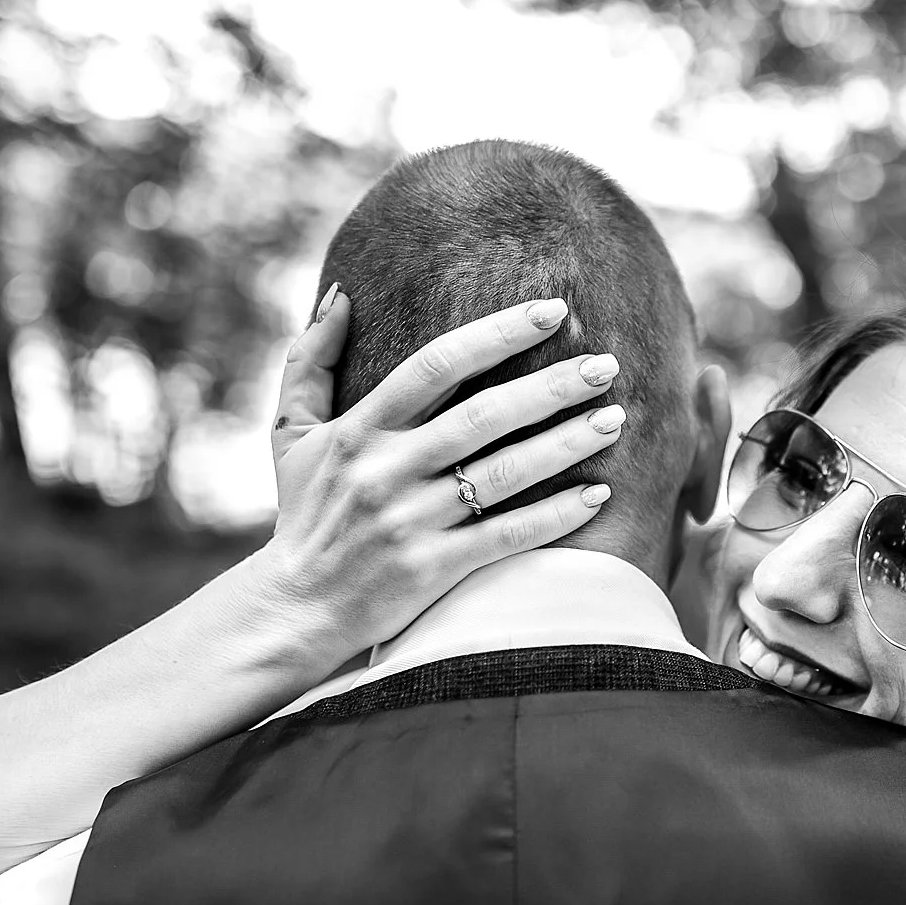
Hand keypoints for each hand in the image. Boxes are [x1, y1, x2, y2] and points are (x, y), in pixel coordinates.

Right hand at [248, 286, 624, 657]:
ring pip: (504, 474)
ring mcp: (411, 522)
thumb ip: (310, 361)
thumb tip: (342, 294)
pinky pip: (506, 536)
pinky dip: (556, 516)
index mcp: (360, 429)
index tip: (552, 312)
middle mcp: (386, 471)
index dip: (498, 334)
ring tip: (614, 420)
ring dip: (565, 444)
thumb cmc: (304, 514)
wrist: (295, 609)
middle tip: (605, 365)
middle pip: (483, 416)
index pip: (437, 365)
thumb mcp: (290, 433)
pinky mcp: (432, 570)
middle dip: (550, 387)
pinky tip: (599, 494)